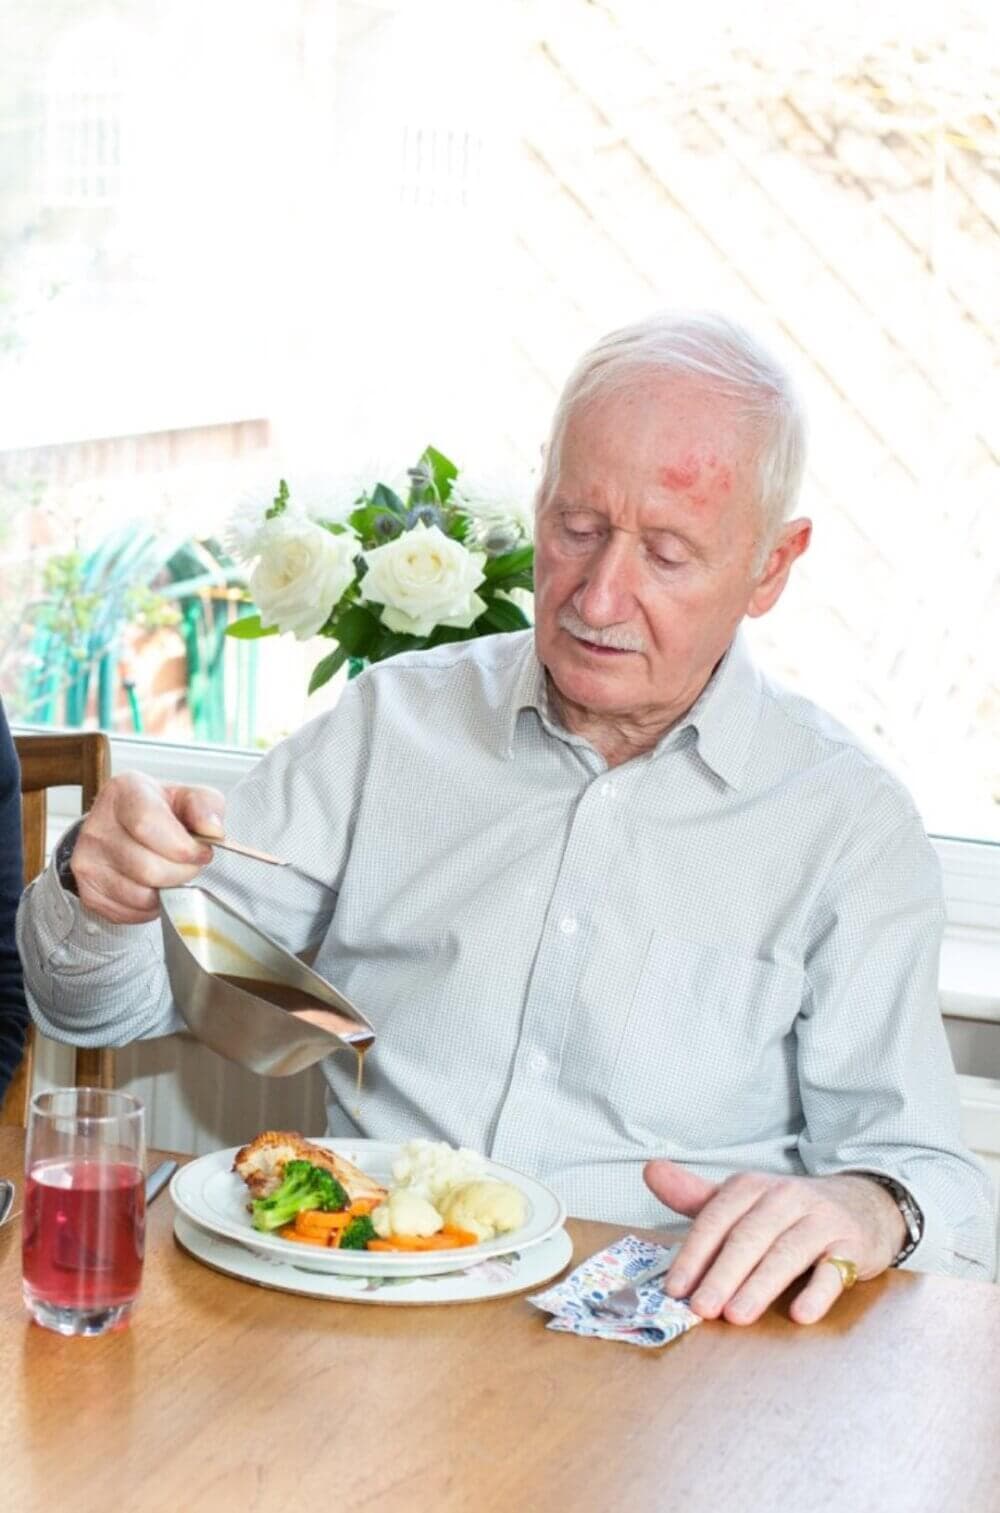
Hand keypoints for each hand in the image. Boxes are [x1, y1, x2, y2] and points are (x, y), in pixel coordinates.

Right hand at [70, 774, 225, 924]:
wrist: (123, 829)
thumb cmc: (159, 813)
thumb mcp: (187, 797)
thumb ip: (206, 805)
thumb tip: (212, 829)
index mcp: (123, 792)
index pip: (147, 824)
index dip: (183, 846)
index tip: (200, 851)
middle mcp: (97, 826)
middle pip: (148, 868)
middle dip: (182, 872)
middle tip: (189, 865)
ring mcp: (87, 861)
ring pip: (141, 895)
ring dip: (168, 891)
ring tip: (171, 873)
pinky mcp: (88, 891)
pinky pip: (130, 912)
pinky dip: (151, 907)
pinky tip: (153, 887)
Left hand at [643, 1161, 906, 1326]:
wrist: (861, 1204)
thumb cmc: (789, 1212)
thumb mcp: (744, 1201)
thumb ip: (697, 1197)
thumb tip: (650, 1170)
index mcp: (752, 1187)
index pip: (716, 1219)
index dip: (694, 1254)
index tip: (675, 1288)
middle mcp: (785, 1197)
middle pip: (748, 1237)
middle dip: (722, 1273)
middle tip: (701, 1308)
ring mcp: (820, 1220)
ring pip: (786, 1252)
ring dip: (760, 1285)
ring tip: (737, 1316)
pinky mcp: (851, 1245)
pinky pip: (834, 1269)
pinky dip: (817, 1291)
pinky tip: (801, 1314)